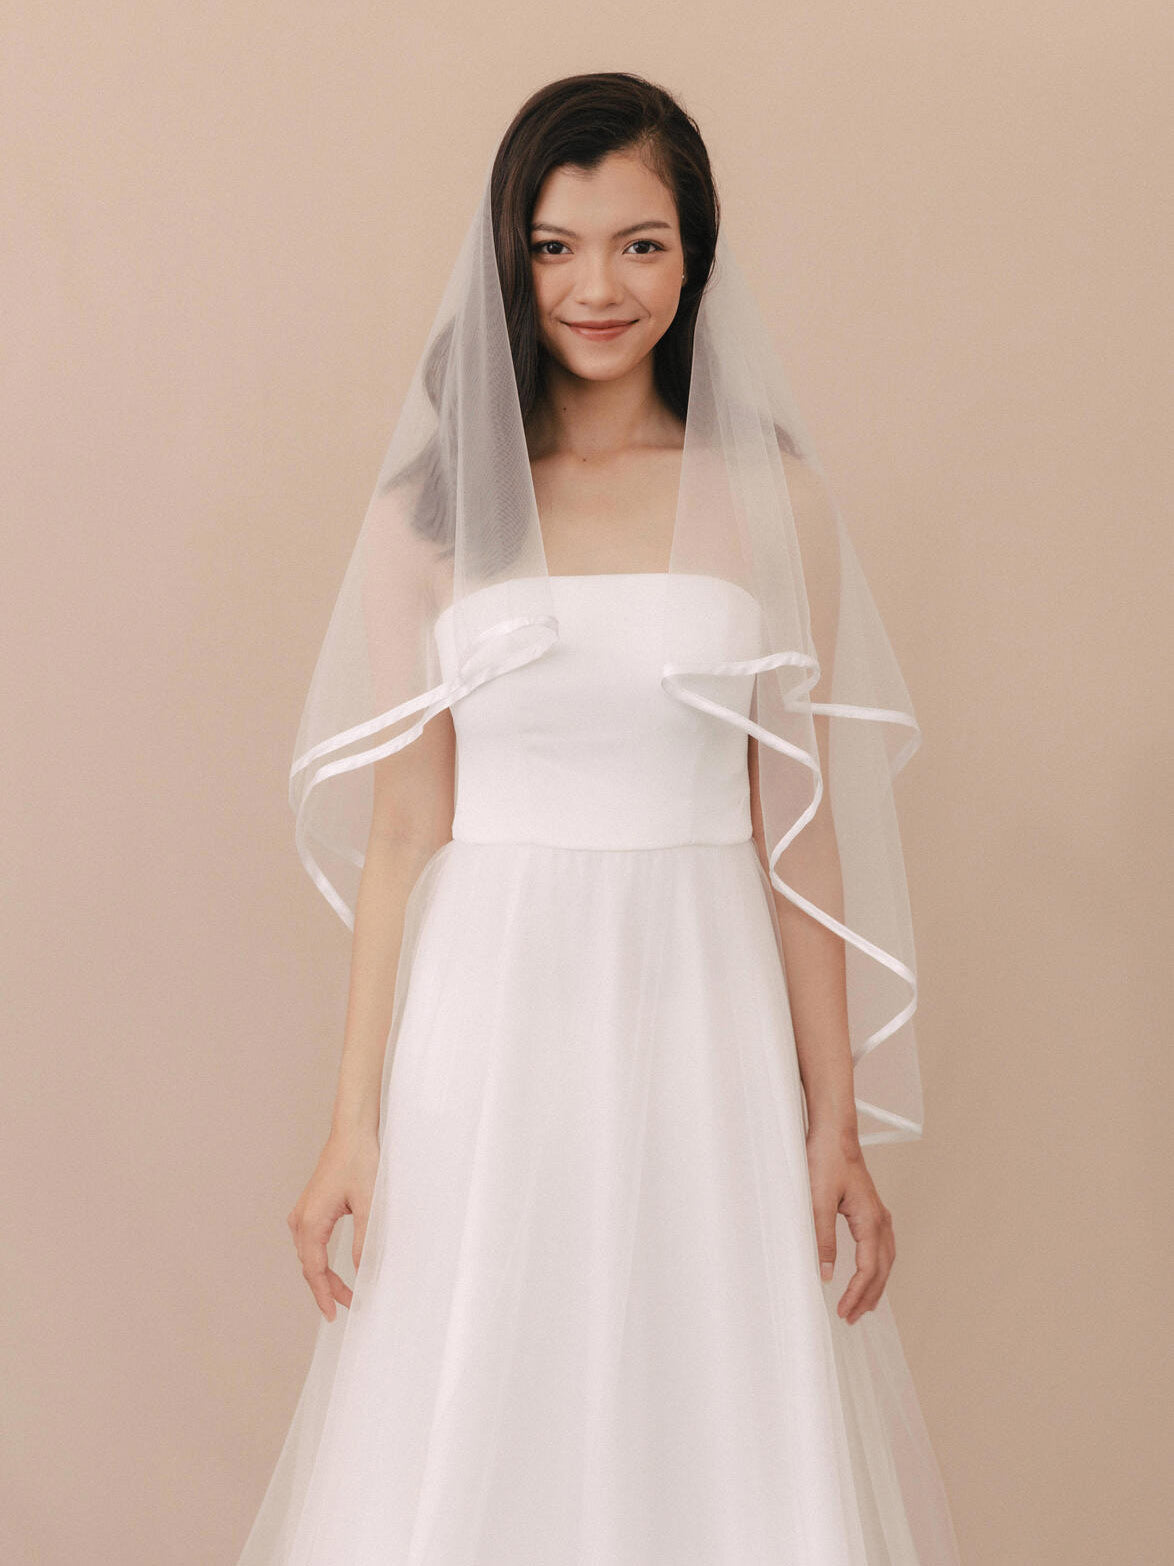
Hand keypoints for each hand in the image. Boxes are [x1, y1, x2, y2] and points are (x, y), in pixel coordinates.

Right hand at [286, 1130, 379, 1319]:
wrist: (352, 1132)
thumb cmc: (359, 1161)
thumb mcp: (368, 1203)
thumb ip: (364, 1239)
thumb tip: (363, 1271)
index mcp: (311, 1221)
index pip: (315, 1270)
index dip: (325, 1295)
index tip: (334, 1315)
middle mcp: (301, 1219)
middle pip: (309, 1266)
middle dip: (326, 1289)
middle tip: (347, 1307)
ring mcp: (303, 1213)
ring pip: (309, 1255)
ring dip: (323, 1276)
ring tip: (341, 1295)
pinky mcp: (310, 1207)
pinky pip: (311, 1243)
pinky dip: (320, 1261)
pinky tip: (330, 1269)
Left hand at [805, 1123, 894, 1324]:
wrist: (834, 1133)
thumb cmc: (825, 1160)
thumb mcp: (817, 1201)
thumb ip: (822, 1238)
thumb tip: (826, 1272)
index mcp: (870, 1220)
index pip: (868, 1269)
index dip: (857, 1294)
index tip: (843, 1312)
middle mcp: (881, 1219)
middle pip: (881, 1269)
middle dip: (868, 1296)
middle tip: (852, 1318)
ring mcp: (879, 1214)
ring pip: (886, 1259)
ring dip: (876, 1284)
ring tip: (865, 1305)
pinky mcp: (872, 1209)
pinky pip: (883, 1246)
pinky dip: (878, 1266)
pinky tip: (871, 1271)